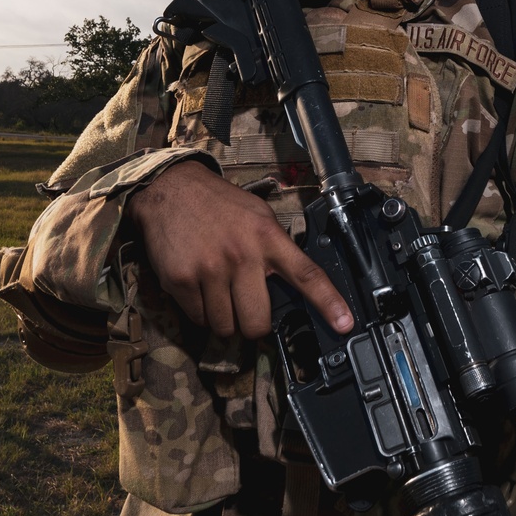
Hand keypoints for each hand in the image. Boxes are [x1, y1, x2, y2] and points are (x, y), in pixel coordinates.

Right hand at [126, 161, 353, 339]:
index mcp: (268, 237)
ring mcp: (210, 269)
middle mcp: (242, 255)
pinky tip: (198, 285)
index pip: (306, 275)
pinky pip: (197, 319)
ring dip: (223, 318)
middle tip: (246, 309)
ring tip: (218, 290)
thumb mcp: (258, 217)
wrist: (170, 189)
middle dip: (253, 325)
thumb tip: (295, 290)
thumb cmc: (219, 206)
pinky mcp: (181, 280)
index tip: (345, 324)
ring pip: (225, 326)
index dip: (328, 303)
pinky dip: (199, 311)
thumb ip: (277, 250)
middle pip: (258, 323)